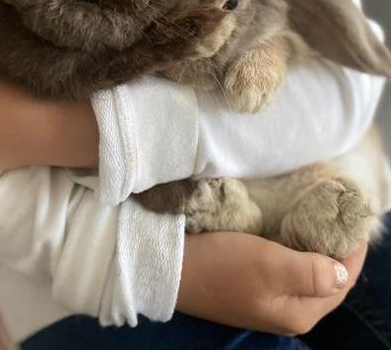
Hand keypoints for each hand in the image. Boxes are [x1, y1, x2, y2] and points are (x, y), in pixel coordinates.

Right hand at [177, 232, 366, 334]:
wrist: (172, 268)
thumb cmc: (222, 264)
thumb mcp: (270, 265)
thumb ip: (313, 272)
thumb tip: (342, 270)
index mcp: (299, 312)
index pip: (344, 281)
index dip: (353, 249)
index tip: (353, 216)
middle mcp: (287, 312)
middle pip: (327, 279)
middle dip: (337, 248)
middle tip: (336, 213)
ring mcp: (268, 301)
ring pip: (306, 273)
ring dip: (315, 248)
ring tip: (317, 218)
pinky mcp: (251, 287)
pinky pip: (286, 269)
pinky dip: (294, 249)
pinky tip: (288, 231)